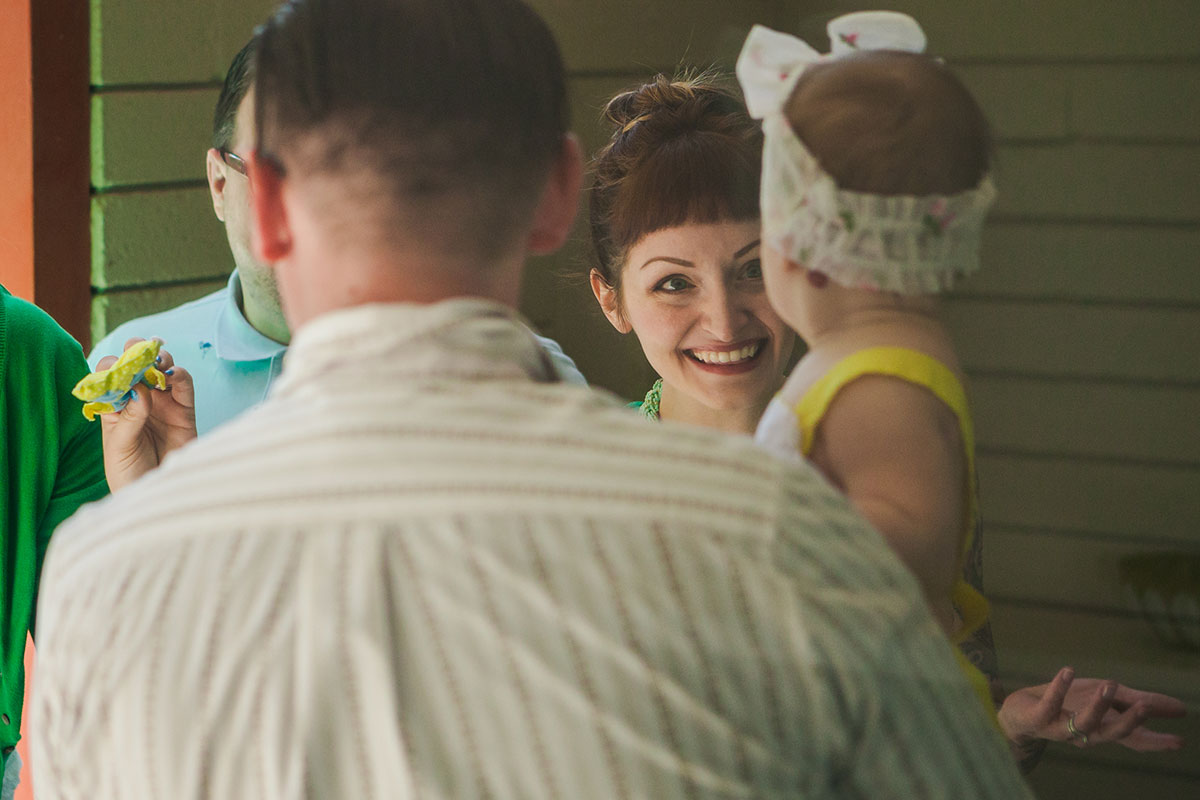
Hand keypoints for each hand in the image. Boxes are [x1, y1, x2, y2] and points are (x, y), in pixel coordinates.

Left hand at [97, 339, 196, 490]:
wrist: (156, 496)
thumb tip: (140, 390)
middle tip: (137, 351)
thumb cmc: (128, 474)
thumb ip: (129, 418)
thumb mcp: (119, 447)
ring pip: (161, 370)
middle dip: (135, 353)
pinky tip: (173, 374)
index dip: (111, 369)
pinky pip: (184, 386)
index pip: (109, 377)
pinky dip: (180, 375)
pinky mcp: (184, 411)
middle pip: (136, 367)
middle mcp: (138, 401)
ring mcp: (163, 404)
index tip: (115, 373)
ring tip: (157, 362)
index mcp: (114, 407)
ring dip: (159, 359)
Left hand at [998, 666, 1185, 751]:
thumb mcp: (1106, 697)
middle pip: (1111, 733)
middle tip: (1145, 707)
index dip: (1156, 742)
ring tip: (1110, 684)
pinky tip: (1069, 671)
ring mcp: (1061, 726)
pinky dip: (1058, 688)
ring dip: (1097, 706)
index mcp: (1104, 729)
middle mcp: (1086, 732)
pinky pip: (1050, 704)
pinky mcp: (1039, 717)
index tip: (1179, 742)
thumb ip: (1140, 702)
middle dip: (1129, 722)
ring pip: (1083, 722)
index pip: (1134, 739)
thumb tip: (1181, 708)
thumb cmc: (1068, 703)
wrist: (1020, 711)